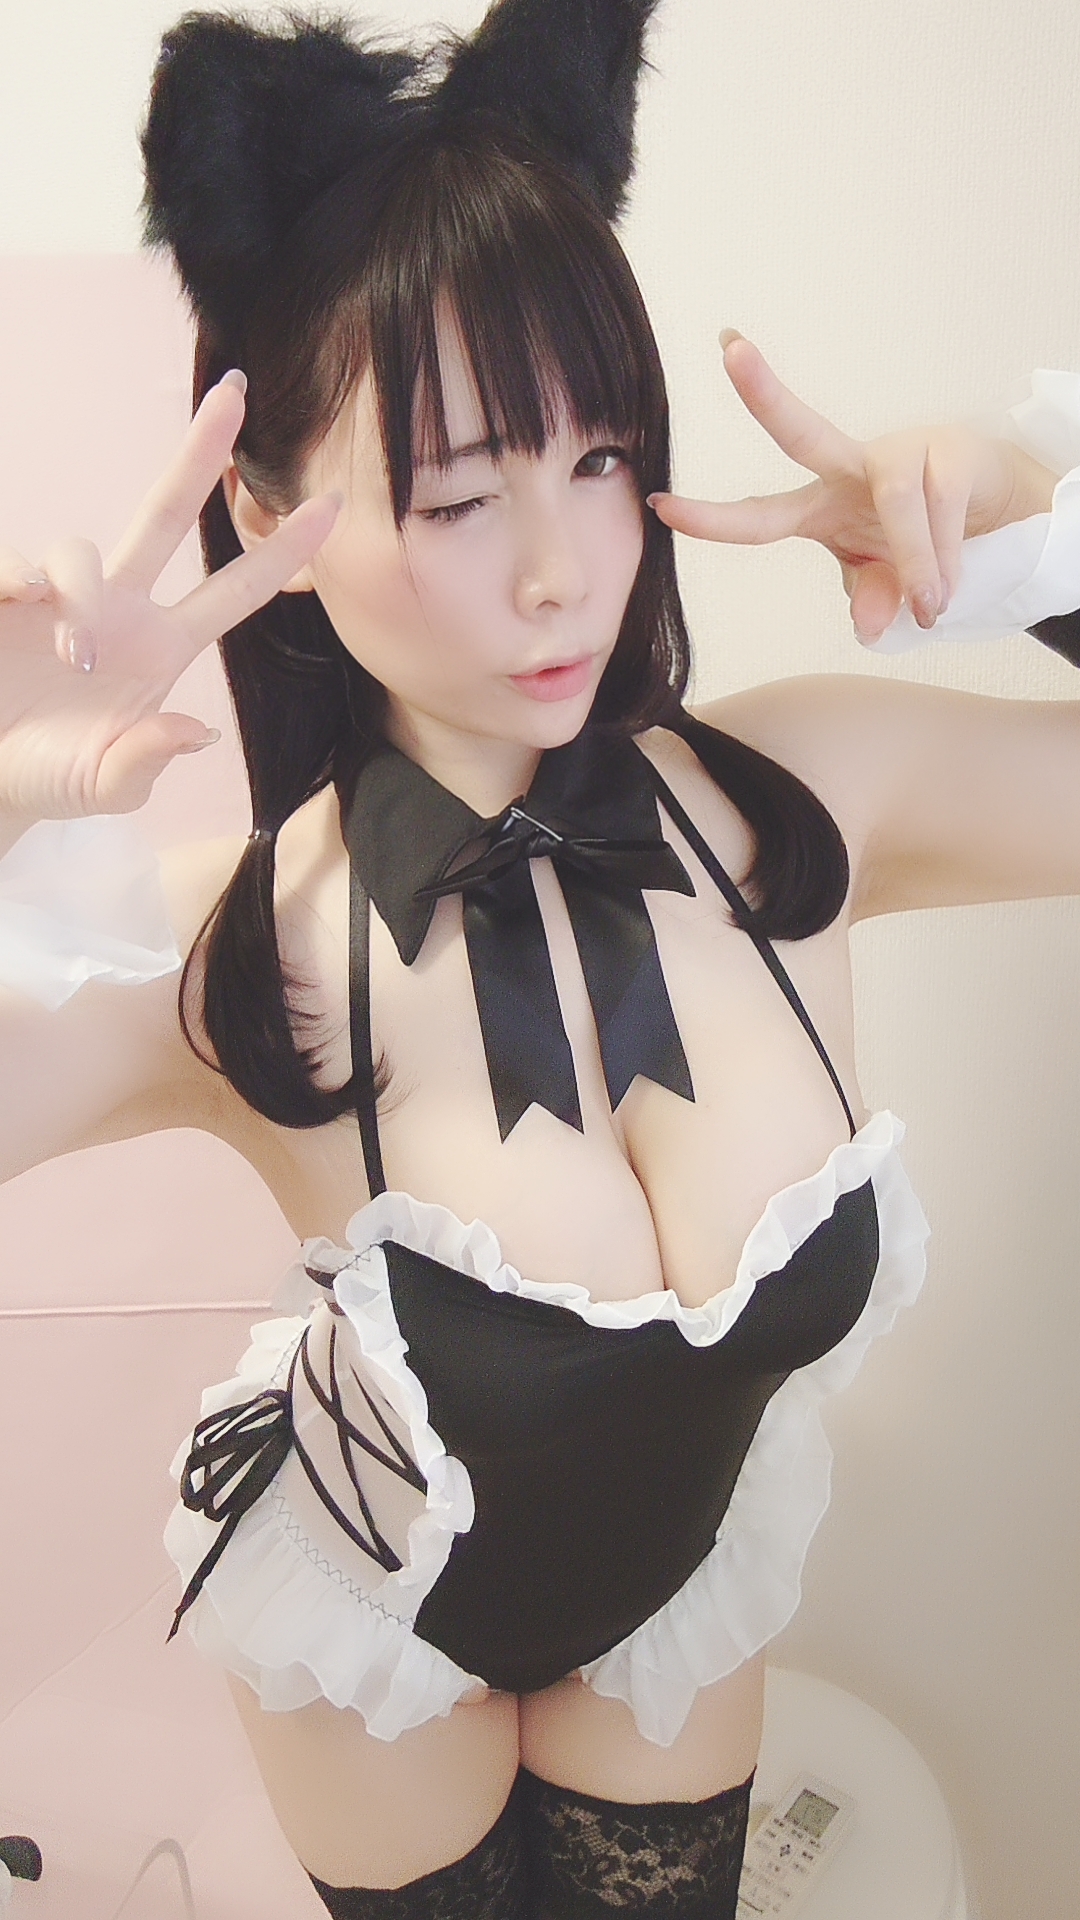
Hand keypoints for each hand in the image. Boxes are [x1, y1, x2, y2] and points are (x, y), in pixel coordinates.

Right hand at [0, 373, 339, 827]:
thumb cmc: (48, 777)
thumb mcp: (105, 787)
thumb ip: (148, 761)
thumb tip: (198, 731)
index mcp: (161, 648)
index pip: (236, 590)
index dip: (284, 550)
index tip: (335, 506)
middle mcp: (118, 608)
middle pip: (168, 513)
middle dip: (199, 453)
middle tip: (234, 394)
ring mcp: (59, 598)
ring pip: (78, 549)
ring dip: (78, 592)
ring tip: (73, 659)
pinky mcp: (5, 597)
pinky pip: (14, 566)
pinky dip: (18, 578)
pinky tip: (20, 606)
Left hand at [649, 335, 1058, 641]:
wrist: (991, 514)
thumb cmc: (916, 541)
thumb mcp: (883, 581)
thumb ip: (868, 598)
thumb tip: (867, 628)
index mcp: (820, 507)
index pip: (759, 514)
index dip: (711, 519)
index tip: (660, 506)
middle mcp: (850, 471)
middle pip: (803, 432)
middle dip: (764, 396)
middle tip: (731, 351)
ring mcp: (899, 457)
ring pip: (895, 502)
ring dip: (914, 560)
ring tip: (931, 605)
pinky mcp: (950, 455)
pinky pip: (941, 511)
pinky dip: (944, 559)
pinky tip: (949, 586)